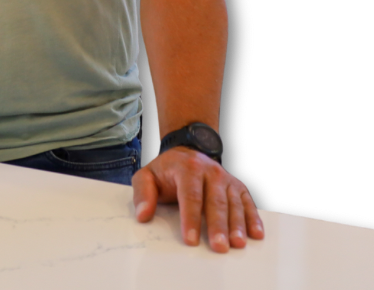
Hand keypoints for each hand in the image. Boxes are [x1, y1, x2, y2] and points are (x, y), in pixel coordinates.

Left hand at [133, 147, 263, 251]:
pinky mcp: (238, 186)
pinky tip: (256, 234)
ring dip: (237, 225)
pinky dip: (253, 218)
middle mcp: (209, 171)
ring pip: (233, 203)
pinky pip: (248, 202)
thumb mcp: (147, 175)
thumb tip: (143, 215)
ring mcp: (226, 178)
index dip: (190, 218)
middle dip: (217, 225)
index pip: (190, 195)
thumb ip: (143, 193)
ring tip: (238, 244)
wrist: (187, 152)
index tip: (190, 240)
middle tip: (219, 247)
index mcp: (186, 167)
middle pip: (214, 201)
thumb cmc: (167, 170)